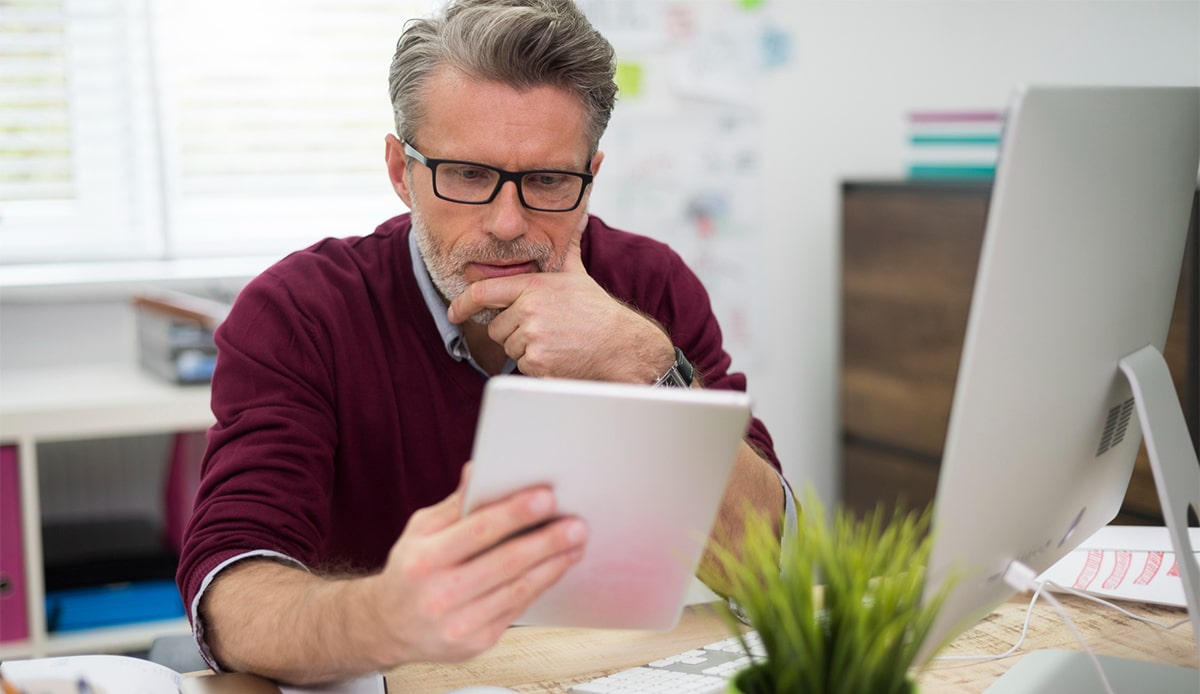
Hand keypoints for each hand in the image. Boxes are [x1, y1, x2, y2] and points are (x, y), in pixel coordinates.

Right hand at [368, 465, 587, 663]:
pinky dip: (541, 585)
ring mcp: (458, 623)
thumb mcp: (420, 531)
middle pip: (504, 563)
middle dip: (546, 541)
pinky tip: (557, 567)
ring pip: (518, 589)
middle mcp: (439, 594)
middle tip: (576, 524)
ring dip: (553, 564)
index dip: (515, 513)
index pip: (477, 531)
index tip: (547, 498)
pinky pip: (517, 609)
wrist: (389, 627)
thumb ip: (455, 505)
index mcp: (423, 559)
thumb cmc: (410, 571)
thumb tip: (479, 470)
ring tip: (576, 544)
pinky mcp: (476, 642)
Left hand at [446, 218, 674, 382]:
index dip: (463, 303)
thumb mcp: (577, 274)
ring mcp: (532, 337)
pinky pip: (522, 365)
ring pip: (508, 347)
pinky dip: (536, 365)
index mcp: (533, 287)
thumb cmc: (598, 311)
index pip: (484, 292)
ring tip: (555, 341)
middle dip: (513, 330)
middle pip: (496, 327)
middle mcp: (529, 310)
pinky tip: (558, 356)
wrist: (621, 345)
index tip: (454, 312)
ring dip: (525, 348)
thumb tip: (578, 217)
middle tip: (544, 329)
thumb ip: (567, 247)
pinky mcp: (538, 361)